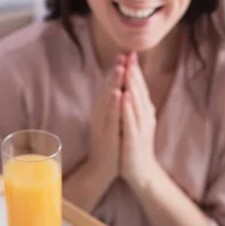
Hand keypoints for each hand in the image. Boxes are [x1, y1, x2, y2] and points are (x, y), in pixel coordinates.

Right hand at [89, 55, 125, 178]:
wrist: (101, 170)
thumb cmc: (110, 147)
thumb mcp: (112, 124)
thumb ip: (115, 108)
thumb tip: (122, 91)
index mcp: (102, 112)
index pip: (109, 87)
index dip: (116, 71)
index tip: (125, 55)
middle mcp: (99, 115)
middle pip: (107, 89)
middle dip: (116, 71)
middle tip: (123, 54)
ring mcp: (101, 125)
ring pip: (108, 100)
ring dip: (114, 83)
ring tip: (121, 68)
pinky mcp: (106, 136)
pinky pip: (110, 118)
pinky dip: (114, 105)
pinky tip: (119, 94)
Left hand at [120, 52, 157, 184]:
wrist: (141, 173)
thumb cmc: (135, 148)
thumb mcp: (136, 124)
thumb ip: (135, 108)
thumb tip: (132, 90)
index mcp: (144, 113)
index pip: (139, 88)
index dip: (135, 71)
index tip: (129, 53)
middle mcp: (145, 117)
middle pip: (139, 91)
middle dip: (134, 72)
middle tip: (130, 54)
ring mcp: (140, 128)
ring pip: (136, 103)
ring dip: (132, 85)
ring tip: (128, 68)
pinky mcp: (134, 139)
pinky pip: (130, 120)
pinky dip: (128, 107)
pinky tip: (125, 96)